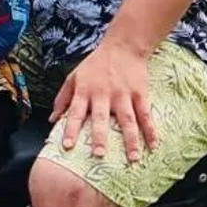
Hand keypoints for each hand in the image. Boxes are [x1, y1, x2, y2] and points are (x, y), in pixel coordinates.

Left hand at [52, 41, 157, 162]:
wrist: (122, 47)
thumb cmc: (94, 65)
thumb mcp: (74, 77)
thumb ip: (62, 99)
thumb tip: (52, 120)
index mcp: (85, 91)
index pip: (75, 113)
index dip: (71, 129)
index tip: (67, 146)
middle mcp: (103, 94)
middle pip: (101, 118)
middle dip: (99, 137)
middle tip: (99, 155)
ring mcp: (123, 94)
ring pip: (127, 120)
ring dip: (131, 140)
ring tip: (133, 159)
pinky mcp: (140, 93)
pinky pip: (145, 114)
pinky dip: (151, 130)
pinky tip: (154, 145)